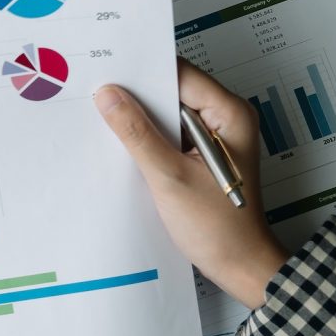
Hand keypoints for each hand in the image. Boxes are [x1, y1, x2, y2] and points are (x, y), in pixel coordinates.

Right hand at [94, 59, 288, 308]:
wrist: (239, 265)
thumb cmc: (216, 225)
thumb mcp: (170, 176)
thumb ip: (137, 133)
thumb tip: (108, 95)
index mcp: (229, 114)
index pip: (181, 74)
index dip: (143, 72)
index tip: (106, 71)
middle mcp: (225, 119)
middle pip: (174, 91)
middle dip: (137, 95)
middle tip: (97, 94)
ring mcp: (214, 138)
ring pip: (169, 114)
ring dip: (140, 118)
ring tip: (104, 117)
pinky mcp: (201, 157)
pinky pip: (170, 135)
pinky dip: (148, 138)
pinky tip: (123, 144)